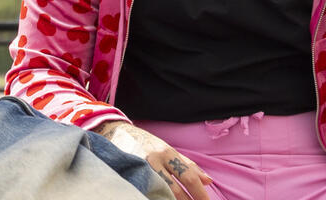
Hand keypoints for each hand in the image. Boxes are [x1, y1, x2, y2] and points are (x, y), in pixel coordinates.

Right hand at [95, 120, 213, 199]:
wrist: (117, 132)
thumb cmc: (147, 143)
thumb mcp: (168, 150)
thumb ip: (188, 165)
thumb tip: (208, 181)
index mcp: (167, 153)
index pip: (188, 176)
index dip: (199, 193)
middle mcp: (154, 161)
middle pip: (174, 190)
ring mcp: (139, 169)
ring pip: (159, 193)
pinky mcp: (128, 175)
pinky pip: (144, 191)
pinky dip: (156, 197)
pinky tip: (160, 199)